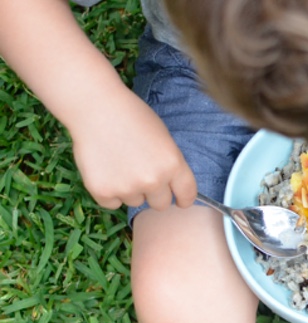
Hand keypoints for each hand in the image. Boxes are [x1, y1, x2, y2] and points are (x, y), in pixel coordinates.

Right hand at [69, 87, 196, 210]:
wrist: (95, 107)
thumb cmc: (131, 117)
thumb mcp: (164, 139)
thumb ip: (170, 166)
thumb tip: (172, 188)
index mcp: (173, 165)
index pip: (187, 195)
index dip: (183, 199)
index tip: (179, 201)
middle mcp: (153, 180)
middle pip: (161, 204)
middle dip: (154, 194)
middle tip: (140, 174)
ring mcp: (128, 188)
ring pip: (135, 202)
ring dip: (129, 190)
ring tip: (118, 163)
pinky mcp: (103, 192)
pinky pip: (112, 203)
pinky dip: (109, 192)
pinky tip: (104, 169)